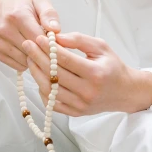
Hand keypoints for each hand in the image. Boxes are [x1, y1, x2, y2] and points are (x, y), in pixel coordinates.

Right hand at [0, 0, 60, 71]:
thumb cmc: (20, 6)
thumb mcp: (37, 2)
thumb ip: (49, 14)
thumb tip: (56, 29)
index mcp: (18, 15)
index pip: (39, 37)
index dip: (50, 42)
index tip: (55, 41)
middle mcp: (6, 30)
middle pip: (32, 51)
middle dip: (43, 51)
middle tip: (49, 46)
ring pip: (25, 61)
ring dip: (35, 58)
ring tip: (37, 47)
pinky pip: (18, 66)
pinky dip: (26, 62)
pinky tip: (28, 52)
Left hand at [22, 31, 147, 115]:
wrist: (124, 92)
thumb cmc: (112, 66)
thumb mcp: (100, 46)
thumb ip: (78, 40)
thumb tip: (56, 37)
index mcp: (95, 73)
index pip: (65, 60)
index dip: (49, 48)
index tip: (37, 38)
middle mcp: (87, 92)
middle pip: (55, 75)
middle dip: (37, 58)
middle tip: (27, 45)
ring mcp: (80, 105)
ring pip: (50, 90)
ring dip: (36, 73)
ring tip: (30, 59)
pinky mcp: (75, 113)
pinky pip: (52, 103)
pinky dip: (42, 90)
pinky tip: (39, 76)